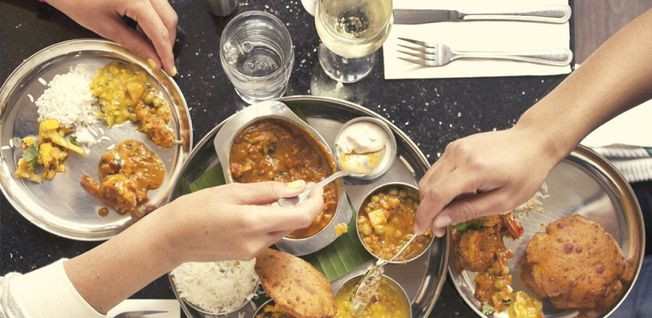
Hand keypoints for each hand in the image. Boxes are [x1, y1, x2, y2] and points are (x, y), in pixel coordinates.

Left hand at [47, 0, 177, 74]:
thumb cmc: (76, 0)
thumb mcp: (106, 27)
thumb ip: (134, 44)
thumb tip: (153, 60)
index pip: (160, 31)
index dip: (166, 53)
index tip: (169, 69)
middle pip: (169, 19)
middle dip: (167, 42)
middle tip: (162, 60)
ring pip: (166, 11)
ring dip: (162, 30)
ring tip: (149, 46)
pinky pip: (157, 4)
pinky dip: (155, 19)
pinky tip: (144, 30)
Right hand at [157, 181, 323, 262]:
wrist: (171, 237)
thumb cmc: (195, 209)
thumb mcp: (233, 191)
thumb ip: (268, 190)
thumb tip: (297, 187)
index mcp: (253, 223)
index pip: (301, 217)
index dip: (315, 202)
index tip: (317, 187)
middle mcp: (256, 242)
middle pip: (293, 224)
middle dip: (299, 205)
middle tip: (296, 186)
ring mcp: (252, 252)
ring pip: (281, 230)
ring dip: (283, 213)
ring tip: (267, 196)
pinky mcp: (247, 255)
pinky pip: (268, 236)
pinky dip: (269, 222)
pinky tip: (254, 210)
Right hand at [415, 126, 559, 236]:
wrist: (533, 141)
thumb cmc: (526, 171)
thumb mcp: (503, 201)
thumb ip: (468, 211)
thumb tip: (440, 221)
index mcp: (474, 169)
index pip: (437, 195)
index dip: (425, 215)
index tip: (421, 230)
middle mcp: (460, 155)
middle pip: (428, 186)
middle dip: (427, 209)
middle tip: (438, 227)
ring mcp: (455, 148)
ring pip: (429, 177)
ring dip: (432, 197)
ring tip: (449, 211)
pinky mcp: (455, 146)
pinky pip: (437, 169)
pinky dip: (439, 185)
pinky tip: (456, 194)